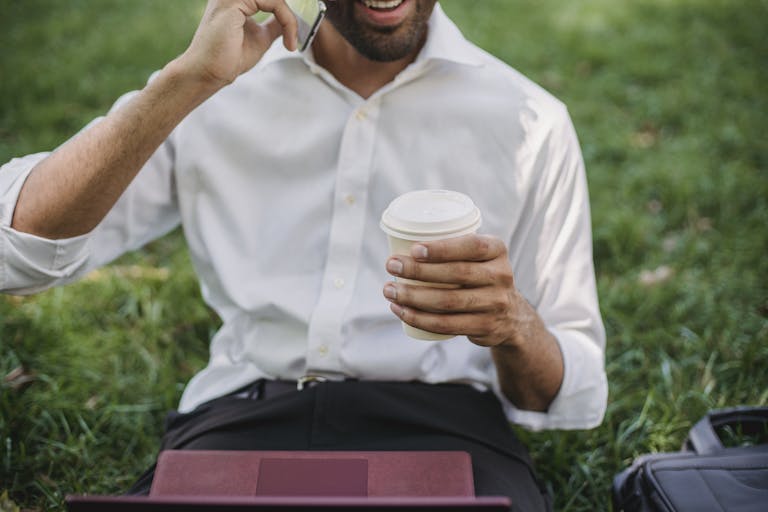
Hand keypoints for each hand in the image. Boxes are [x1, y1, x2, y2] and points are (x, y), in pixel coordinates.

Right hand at [177, 0, 298, 88]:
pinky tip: (287, 40)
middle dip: (290, 13)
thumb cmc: (228, 58)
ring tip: (290, 41)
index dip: (287, 11)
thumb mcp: (261, 37)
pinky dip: (287, 21)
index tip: (295, 34)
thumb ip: (274, 24)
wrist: (210, 72)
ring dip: (290, 19)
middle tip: (296, 34)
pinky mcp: (234, 0)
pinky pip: (274, 1)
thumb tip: (289, 20)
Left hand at [383, 234, 525, 348]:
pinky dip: (419, 319)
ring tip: (389, 290)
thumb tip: (400, 240)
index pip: (471, 246)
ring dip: (413, 297)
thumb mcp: (478, 256)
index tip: (413, 249)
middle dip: (418, 271)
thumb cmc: (478, 276)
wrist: (510, 316)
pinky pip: (447, 325)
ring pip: (448, 302)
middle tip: (391, 265)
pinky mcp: (485, 327)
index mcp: (497, 250)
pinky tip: (401, 311)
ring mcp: (495, 303)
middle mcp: (501, 275)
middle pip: (456, 273)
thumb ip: (453, 247)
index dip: (442, 248)